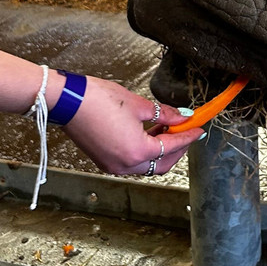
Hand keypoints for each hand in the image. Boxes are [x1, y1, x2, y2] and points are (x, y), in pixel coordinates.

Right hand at [64, 77, 203, 174]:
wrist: (68, 100)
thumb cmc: (98, 100)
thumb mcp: (139, 104)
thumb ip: (164, 114)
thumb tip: (180, 117)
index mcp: (136, 152)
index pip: (171, 147)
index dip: (187, 137)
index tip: (198, 129)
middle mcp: (125, 165)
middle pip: (161, 163)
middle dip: (176, 149)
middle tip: (185, 131)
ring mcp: (112, 165)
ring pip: (146, 164)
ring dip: (160, 149)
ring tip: (168, 127)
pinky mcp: (104, 160)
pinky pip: (132, 161)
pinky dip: (145, 150)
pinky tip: (149, 132)